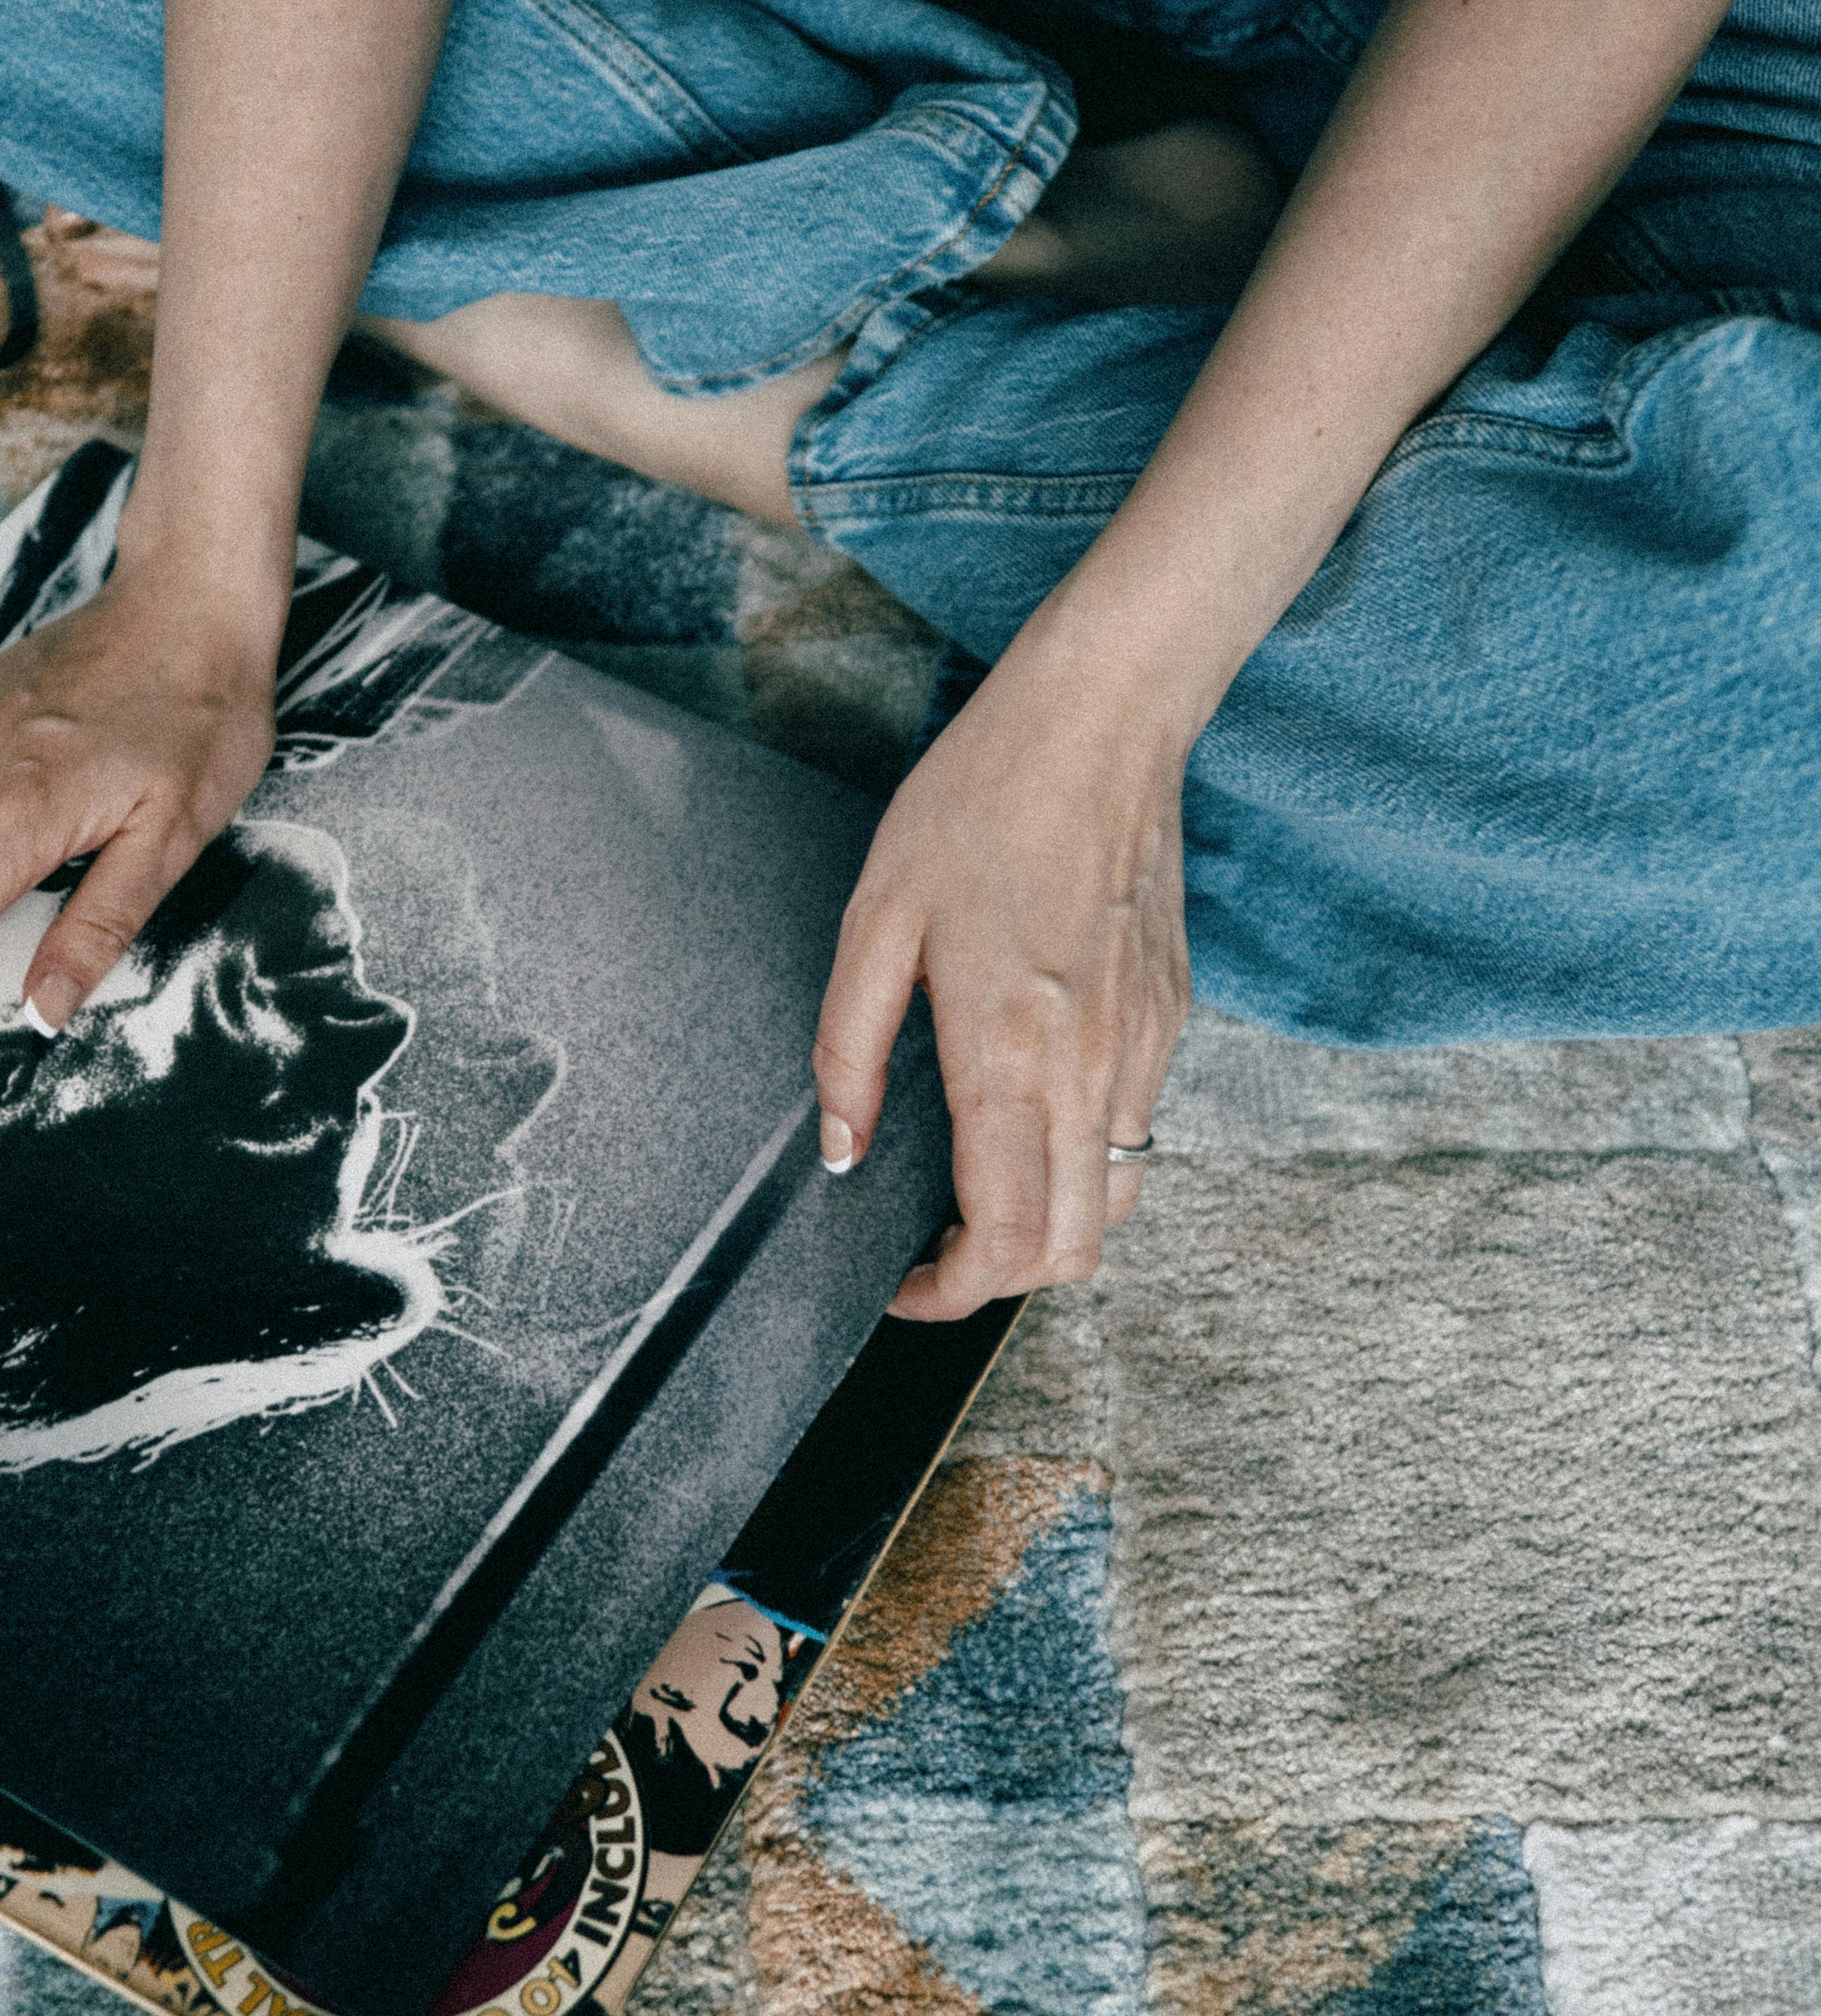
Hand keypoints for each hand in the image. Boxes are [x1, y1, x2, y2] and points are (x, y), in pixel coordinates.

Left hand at [813, 621, 1192, 1320]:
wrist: (1102, 724)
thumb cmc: (982, 802)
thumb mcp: (877, 917)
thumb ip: (849, 1046)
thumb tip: (843, 1150)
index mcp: (1010, 1049)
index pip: (1007, 1236)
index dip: (952, 1291)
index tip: (903, 1282)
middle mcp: (1092, 1067)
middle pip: (1075, 1248)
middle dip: (1002, 1278)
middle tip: (935, 1251)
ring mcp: (1145, 1047)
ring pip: (1118, 1201)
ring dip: (1051, 1227)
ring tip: (980, 1195)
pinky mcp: (1172, 1020)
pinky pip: (1136, 1131)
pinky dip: (1086, 1163)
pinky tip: (1027, 1116)